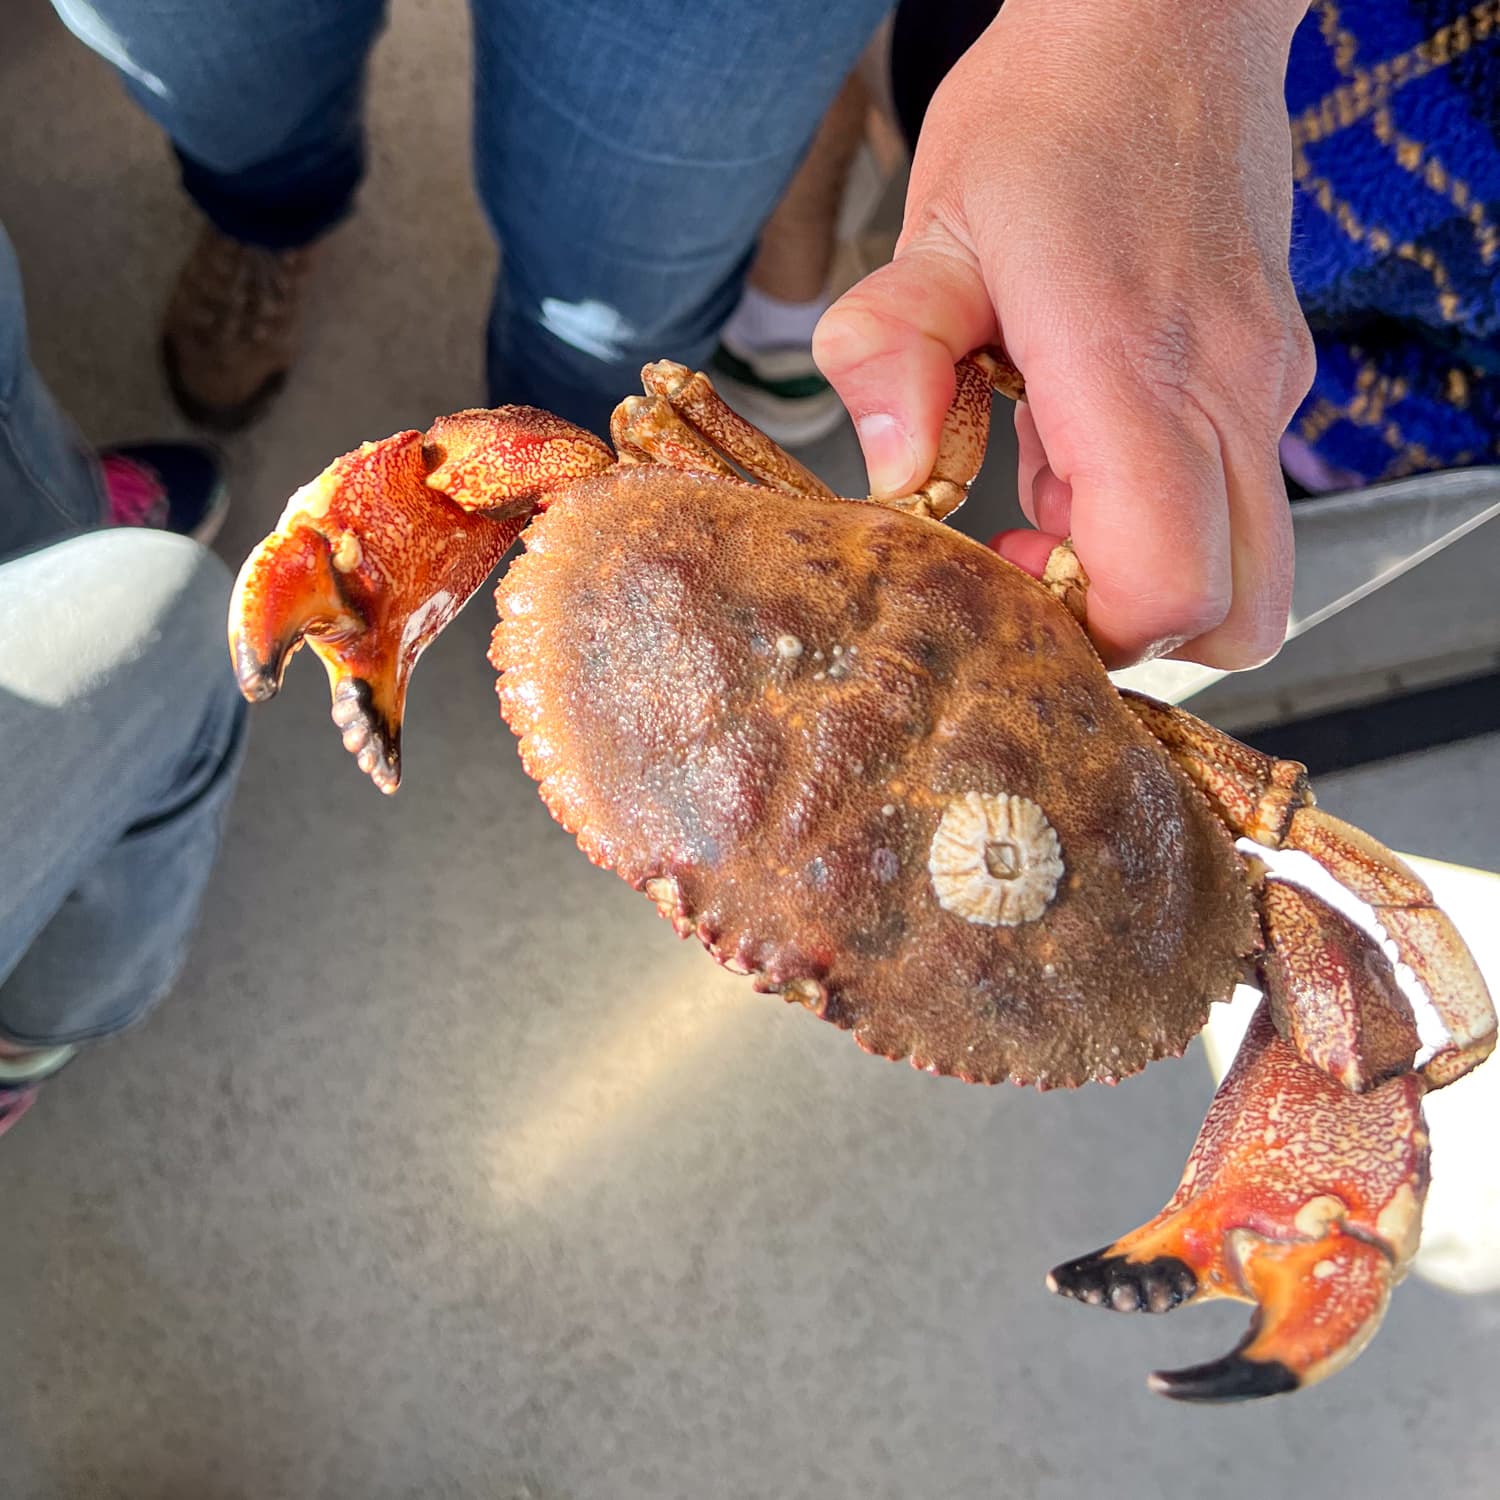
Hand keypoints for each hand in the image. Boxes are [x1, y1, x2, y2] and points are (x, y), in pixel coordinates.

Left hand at [814, 0, 1313, 667]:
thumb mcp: (935, 229)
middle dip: (1132, 631)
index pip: (1168, 585)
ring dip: (1145, 574)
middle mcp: (1226, 395)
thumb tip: (893, 478)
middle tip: (1034, 575)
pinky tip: (1071, 447)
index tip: (1011, 585)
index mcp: (1135, 371)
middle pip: (1238, 614)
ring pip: (1251, 568)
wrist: (1169, 17)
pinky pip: (1231, 499)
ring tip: (1042, 503)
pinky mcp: (1266, 376)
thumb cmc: (1052, 113)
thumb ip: (895, 355)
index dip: (1091, 632)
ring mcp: (1261, 388)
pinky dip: (1156, 513)